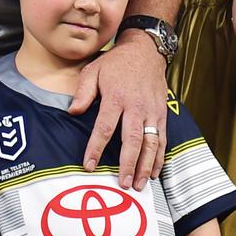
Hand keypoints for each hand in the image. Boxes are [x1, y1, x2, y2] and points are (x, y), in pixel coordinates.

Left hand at [69, 31, 166, 190]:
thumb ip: (83, 92)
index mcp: (116, 96)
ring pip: (151, 142)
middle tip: (122, 184)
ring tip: (139, 184)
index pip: (105, 127)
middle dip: (127, 164)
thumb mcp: (94, 70)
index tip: (90, 166)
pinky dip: (159, 157)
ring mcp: (152, 110)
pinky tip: (154, 172)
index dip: (96, 148)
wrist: (145, 50)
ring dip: (146, 166)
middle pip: (132, 139)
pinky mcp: (162, 113)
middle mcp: (136, 105)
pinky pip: (163, 139)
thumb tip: (73, 112)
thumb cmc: (116, 63)